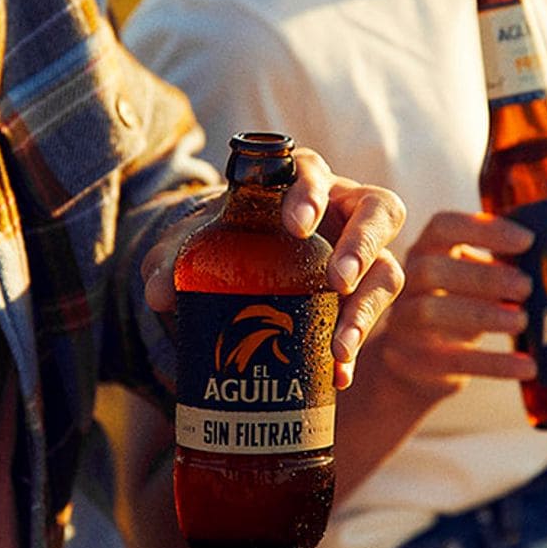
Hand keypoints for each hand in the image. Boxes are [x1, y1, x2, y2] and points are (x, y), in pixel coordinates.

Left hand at [141, 146, 405, 387]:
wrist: (240, 273)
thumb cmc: (223, 242)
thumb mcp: (193, 247)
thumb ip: (173, 260)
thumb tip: (160, 293)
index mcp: (300, 183)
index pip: (312, 171)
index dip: (311, 193)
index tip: (296, 225)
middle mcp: (343, 211)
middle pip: (379, 211)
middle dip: (362, 246)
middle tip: (336, 280)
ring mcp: (361, 255)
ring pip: (386, 271)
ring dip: (367, 309)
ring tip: (339, 346)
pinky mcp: (363, 297)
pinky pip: (374, 319)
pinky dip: (355, 349)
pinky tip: (337, 376)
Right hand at [373, 209, 536, 393]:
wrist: (415, 366)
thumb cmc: (457, 309)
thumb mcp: (469, 282)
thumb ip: (500, 267)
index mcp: (425, 253)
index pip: (442, 227)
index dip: (483, 228)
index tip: (527, 239)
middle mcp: (406, 285)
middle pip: (431, 270)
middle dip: (483, 276)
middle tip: (527, 286)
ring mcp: (403, 324)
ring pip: (431, 312)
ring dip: (483, 314)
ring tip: (523, 321)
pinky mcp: (414, 362)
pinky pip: (454, 361)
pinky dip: (496, 364)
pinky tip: (529, 366)